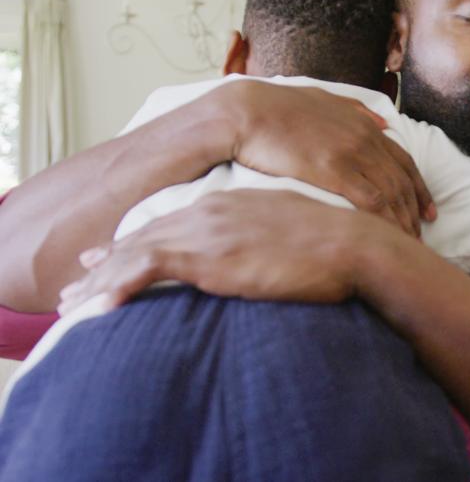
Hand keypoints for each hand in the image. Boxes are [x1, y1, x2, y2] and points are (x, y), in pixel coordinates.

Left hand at [57, 190, 390, 313]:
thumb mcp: (300, 233)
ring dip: (103, 278)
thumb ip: (275, 236)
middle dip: (112, 258)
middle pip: (149, 233)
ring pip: (138, 251)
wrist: (354, 246)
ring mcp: (207, 230)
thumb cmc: (340, 247)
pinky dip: (118, 285)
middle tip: (83, 277)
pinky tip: (101, 306)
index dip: (144, 237)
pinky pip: (146, 268)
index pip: (177, 220)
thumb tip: (276, 255)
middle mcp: (213, 210)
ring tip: (76, 301)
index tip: (119, 253)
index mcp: (235, 202)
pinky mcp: (207, 255)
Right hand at [216, 80, 434, 235]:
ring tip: (407, 244)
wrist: (245, 110)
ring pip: (391, 193)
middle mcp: (365, 139)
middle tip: (421, 235)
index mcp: (364, 125)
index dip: (419, 189)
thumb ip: (355, 110)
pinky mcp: (333, 170)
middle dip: (415, 211)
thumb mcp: (323, 99)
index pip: (405, 162)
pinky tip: (387, 237)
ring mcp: (351, 154)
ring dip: (402, 221)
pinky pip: (370, 201)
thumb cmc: (276, 107)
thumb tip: (382, 123)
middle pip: (402, 181)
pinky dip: (384, 221)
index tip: (428, 211)